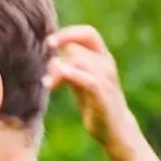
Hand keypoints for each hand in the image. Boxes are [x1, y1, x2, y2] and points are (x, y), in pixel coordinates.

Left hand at [44, 25, 138, 148]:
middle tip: (46, 61)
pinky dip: (71, 75)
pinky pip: (88, 79)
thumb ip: (70, 68)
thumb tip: (52, 56)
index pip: (89, 33)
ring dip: (58, 69)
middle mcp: (106, 64)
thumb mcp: (80, 82)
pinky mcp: (102, 95)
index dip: (69, 33)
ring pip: (80, 60)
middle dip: (61, 48)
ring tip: (47, 83)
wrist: (114, 128)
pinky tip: (53, 81)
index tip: (49, 42)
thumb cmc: (94, 104)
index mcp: (102, 58)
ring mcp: (106, 79)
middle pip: (80, 45)